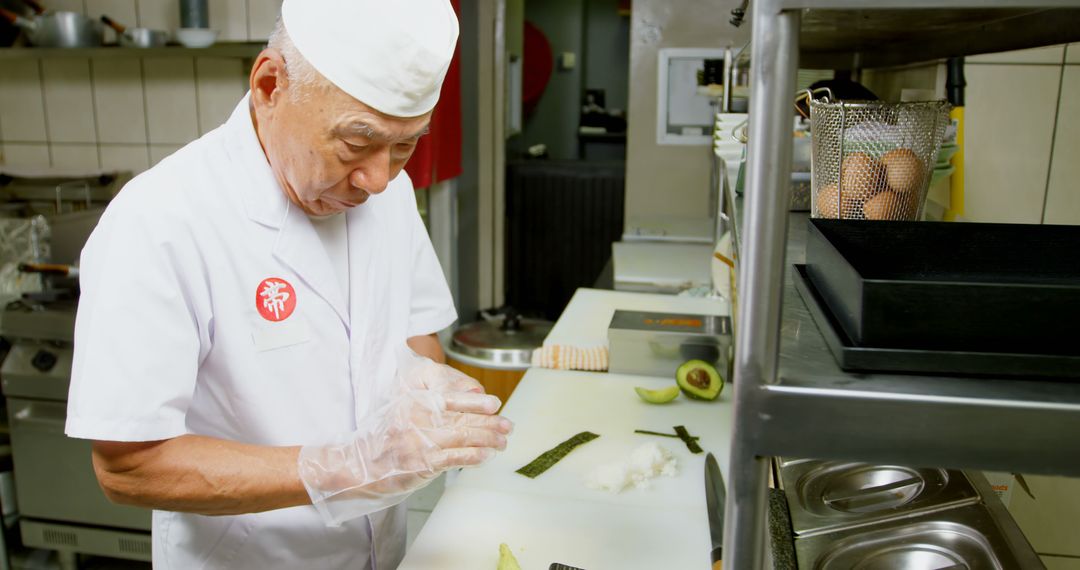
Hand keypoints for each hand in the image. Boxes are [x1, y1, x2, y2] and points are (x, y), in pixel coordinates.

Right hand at [298, 347, 513, 525]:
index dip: (475, 401)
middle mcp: (419, 418)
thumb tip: (458, 410)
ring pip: (464, 437)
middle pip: (463, 418)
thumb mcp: (398, 412)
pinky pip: (456, 458)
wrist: (355, 465)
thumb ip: (424, 408)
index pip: (451, 398)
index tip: (494, 403)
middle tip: (507, 424)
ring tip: (503, 441)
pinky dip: (475, 456)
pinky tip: (487, 456)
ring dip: (488, 439)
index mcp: (414, 402)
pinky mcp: (423, 463)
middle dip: (489, 422)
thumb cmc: (379, 439)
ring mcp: (421, 441)